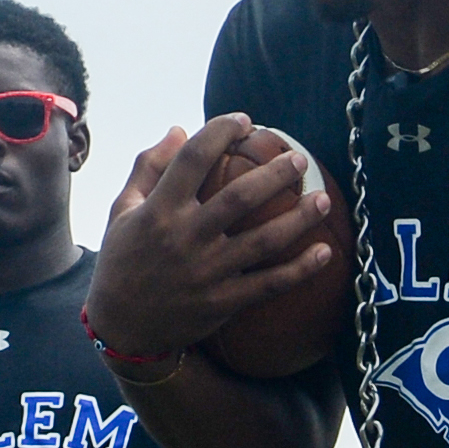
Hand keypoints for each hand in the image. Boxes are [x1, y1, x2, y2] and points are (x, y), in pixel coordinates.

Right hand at [87, 117, 342, 357]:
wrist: (122, 326)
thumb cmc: (124, 259)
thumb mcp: (123, 209)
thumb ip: (148, 167)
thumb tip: (179, 129)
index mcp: (159, 210)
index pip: (193, 159)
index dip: (220, 132)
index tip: (245, 121)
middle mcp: (184, 238)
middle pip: (239, 197)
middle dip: (274, 174)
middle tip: (298, 158)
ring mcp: (207, 272)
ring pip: (263, 241)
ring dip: (299, 218)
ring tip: (323, 198)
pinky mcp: (223, 302)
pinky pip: (270, 284)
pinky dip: (300, 269)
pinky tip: (325, 252)